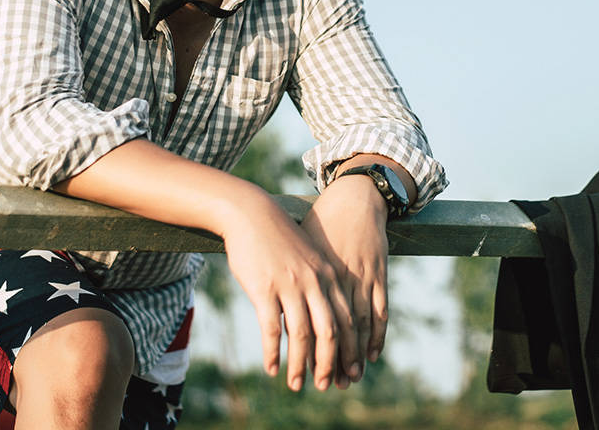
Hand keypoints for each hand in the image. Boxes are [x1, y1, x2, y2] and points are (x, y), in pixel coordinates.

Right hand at [220, 192, 347, 391]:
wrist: (250, 213)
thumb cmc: (277, 237)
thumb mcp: (306, 256)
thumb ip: (318, 282)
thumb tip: (322, 315)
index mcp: (327, 274)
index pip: (346, 320)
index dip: (349, 350)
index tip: (348, 371)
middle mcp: (313, 282)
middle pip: (329, 332)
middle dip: (329, 364)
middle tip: (325, 385)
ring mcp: (289, 286)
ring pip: (302, 336)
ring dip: (300, 365)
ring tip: (296, 384)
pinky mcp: (264, 289)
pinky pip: (273, 330)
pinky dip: (273, 353)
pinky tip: (270, 368)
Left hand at [301, 174, 389, 388]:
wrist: (353, 197)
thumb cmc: (320, 219)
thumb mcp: (297, 244)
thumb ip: (288, 272)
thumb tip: (269, 298)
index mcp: (311, 271)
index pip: (305, 317)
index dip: (302, 347)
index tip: (294, 370)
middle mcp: (335, 276)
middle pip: (330, 326)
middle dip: (327, 358)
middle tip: (323, 384)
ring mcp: (360, 275)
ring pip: (356, 323)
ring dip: (352, 353)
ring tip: (348, 377)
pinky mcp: (379, 273)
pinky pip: (379, 309)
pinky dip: (376, 334)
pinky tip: (371, 353)